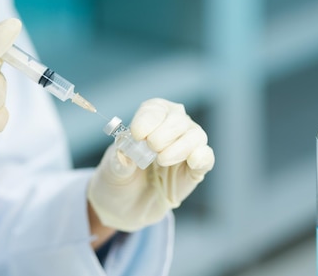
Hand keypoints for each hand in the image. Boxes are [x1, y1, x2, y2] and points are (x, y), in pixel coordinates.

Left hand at [87, 98, 214, 231]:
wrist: (127, 207)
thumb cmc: (119, 179)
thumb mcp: (111, 171)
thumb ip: (119, 163)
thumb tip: (125, 155)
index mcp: (149, 119)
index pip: (155, 109)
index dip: (148, 119)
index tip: (138, 134)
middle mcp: (171, 127)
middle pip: (178, 119)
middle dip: (165, 132)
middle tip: (151, 148)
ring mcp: (186, 147)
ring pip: (195, 135)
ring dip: (180, 146)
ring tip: (162, 160)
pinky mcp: (195, 169)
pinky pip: (206, 157)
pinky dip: (202, 156)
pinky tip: (193, 161)